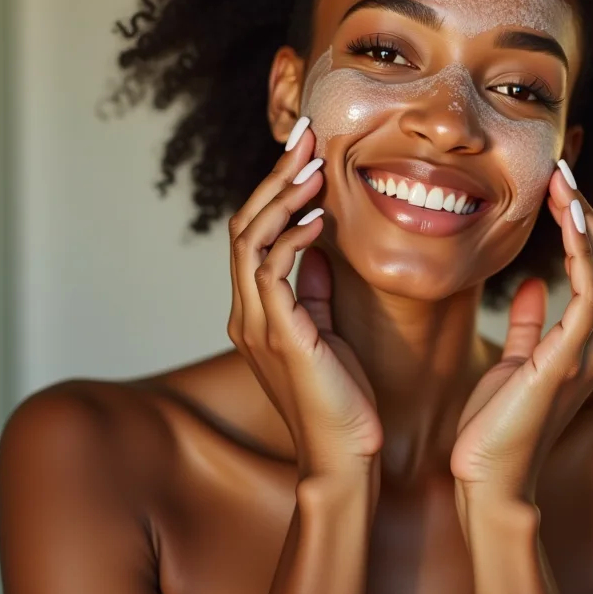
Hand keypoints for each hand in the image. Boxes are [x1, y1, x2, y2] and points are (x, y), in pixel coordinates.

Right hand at [227, 120, 381, 478]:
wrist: (346, 459)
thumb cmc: (343, 401)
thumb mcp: (327, 333)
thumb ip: (314, 291)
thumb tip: (317, 248)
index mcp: (257, 311)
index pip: (255, 233)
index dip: (277, 189)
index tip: (306, 151)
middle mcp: (247, 313)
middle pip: (246, 225)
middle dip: (276, 175)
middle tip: (306, 134)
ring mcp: (258, 324)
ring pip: (252, 240)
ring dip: (282, 196)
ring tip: (312, 163)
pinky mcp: (280, 336)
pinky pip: (273, 272)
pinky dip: (292, 238)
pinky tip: (320, 217)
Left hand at [451, 164, 592, 501]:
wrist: (486, 483)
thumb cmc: (494, 430)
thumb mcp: (512, 365)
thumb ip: (528, 326)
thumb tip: (533, 286)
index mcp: (582, 344)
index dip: (581, 226)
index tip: (556, 187)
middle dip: (585, 212)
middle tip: (560, 169)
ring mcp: (587, 354)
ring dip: (584, 222)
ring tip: (562, 181)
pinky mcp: (567, 361)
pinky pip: (589, 295)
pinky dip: (581, 254)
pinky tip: (566, 220)